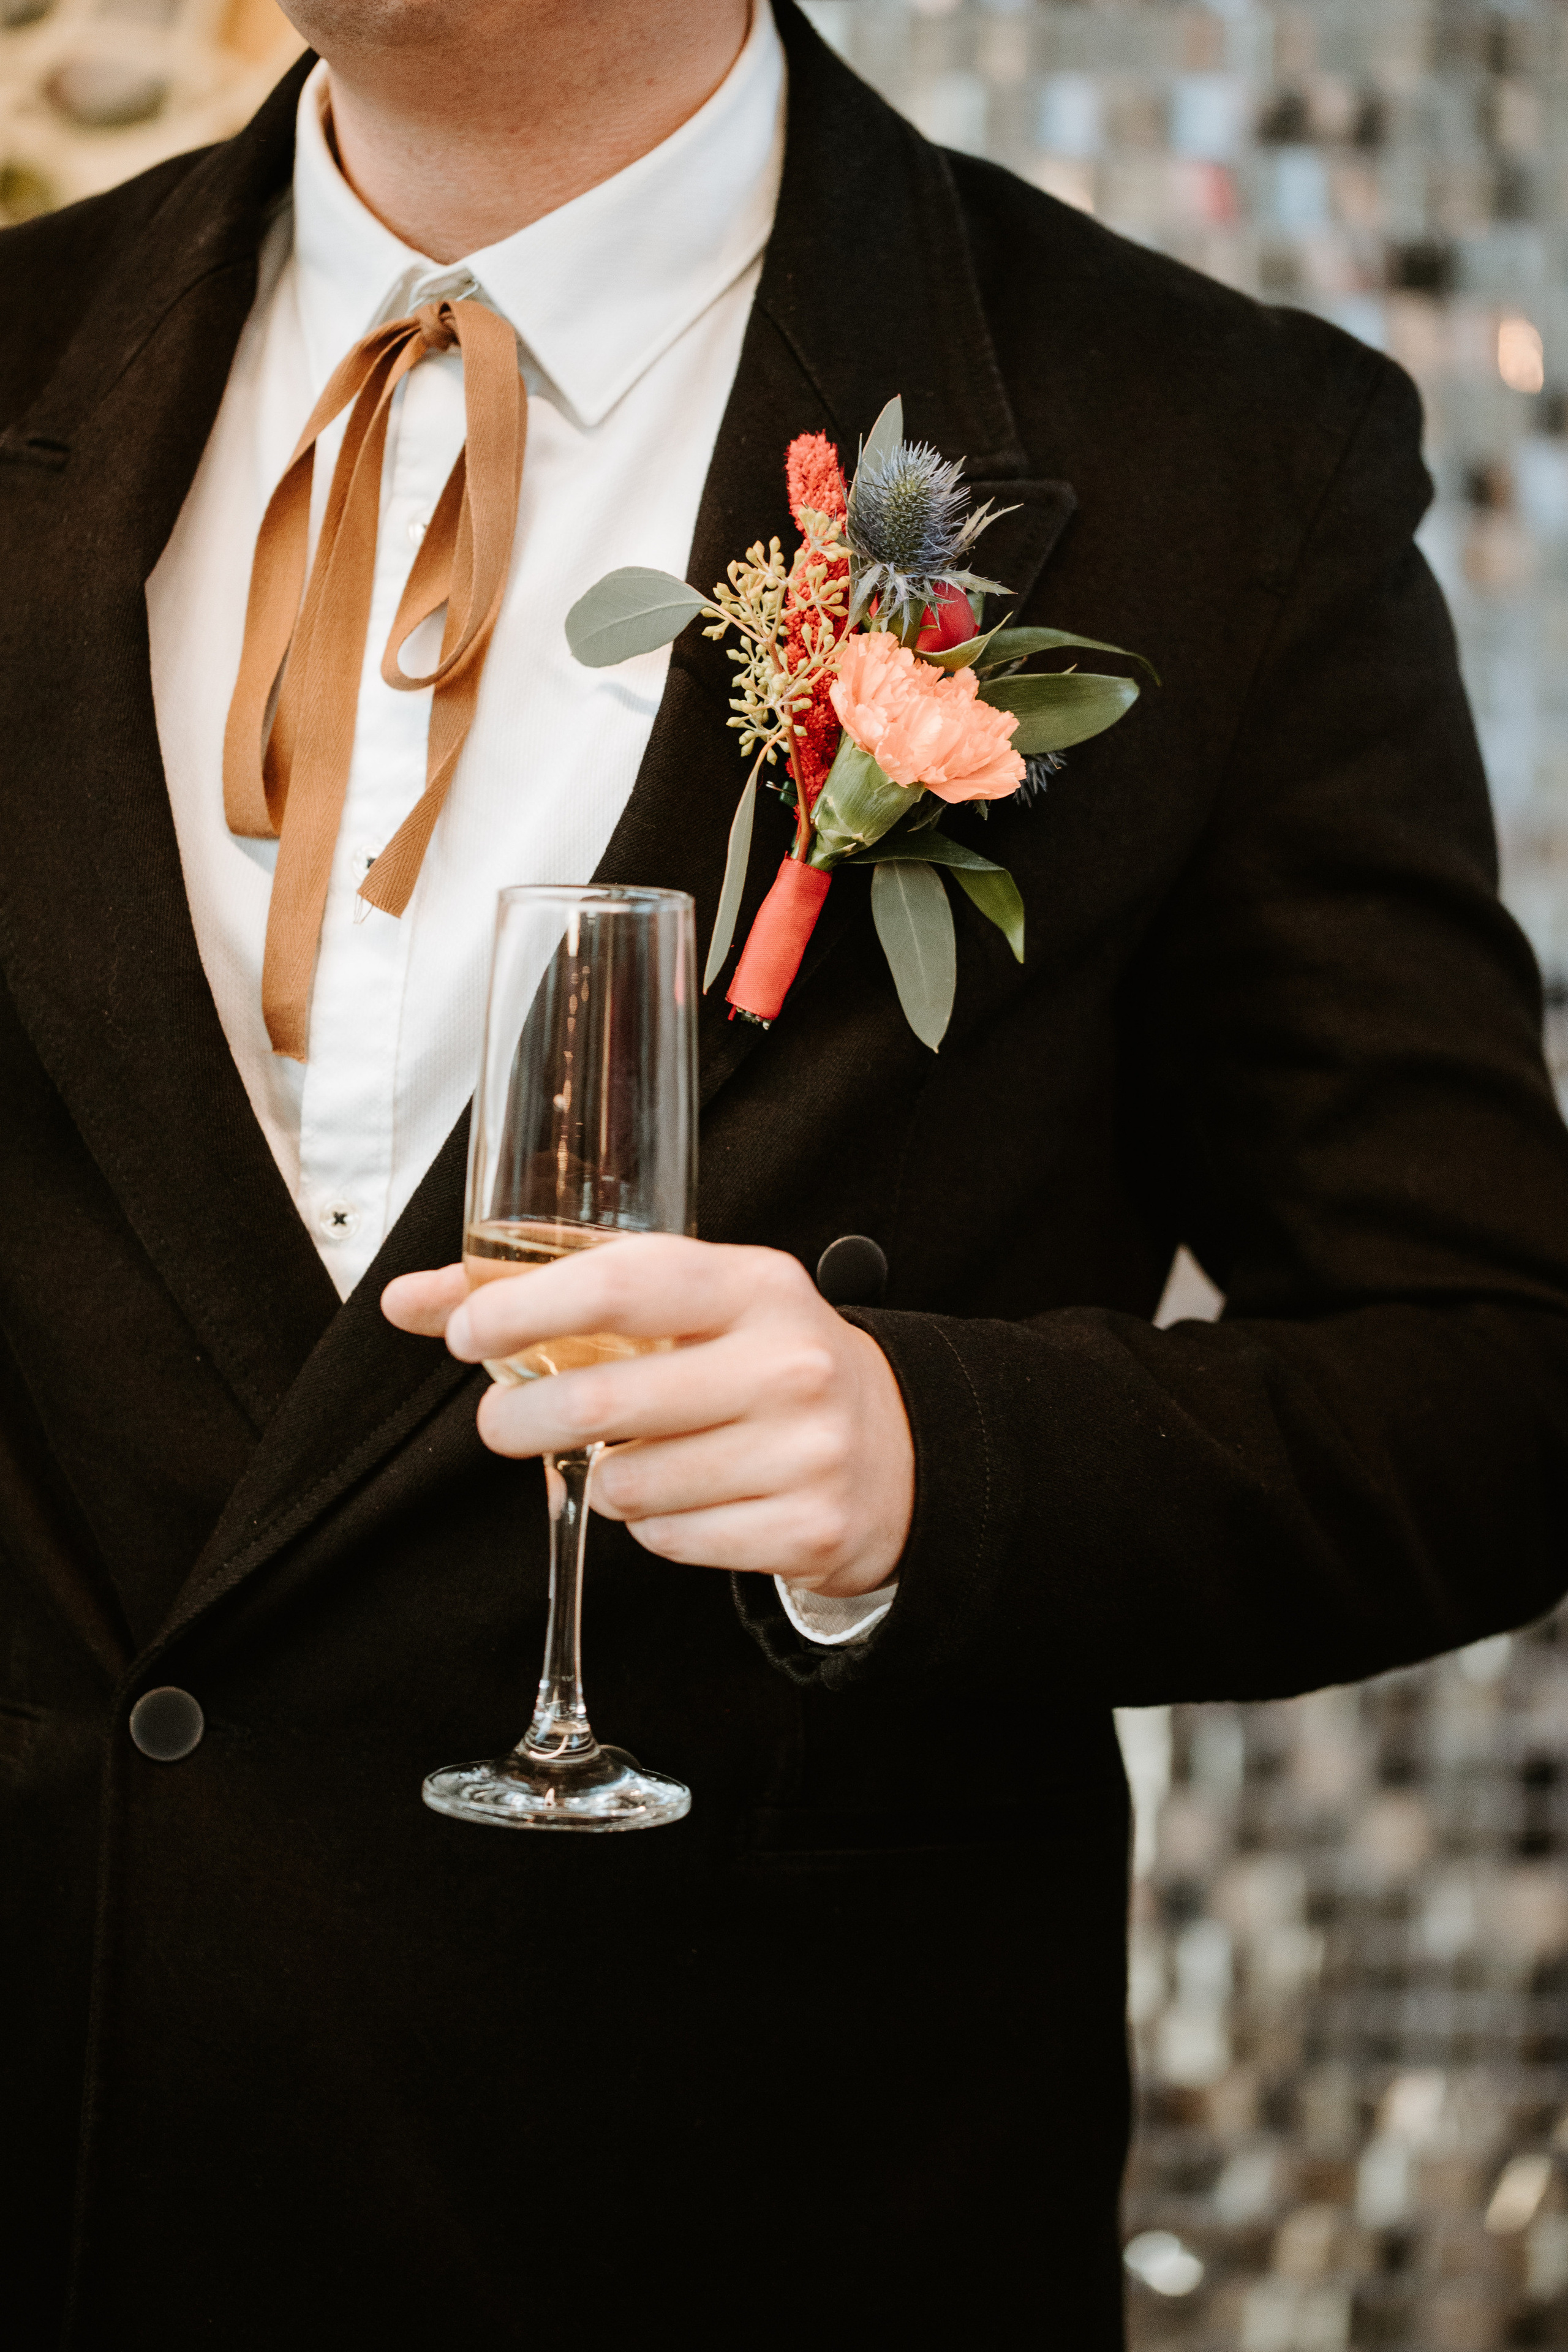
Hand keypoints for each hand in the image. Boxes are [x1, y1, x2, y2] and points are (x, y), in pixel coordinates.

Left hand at [382, 1238, 914, 1598]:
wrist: (896, 1448)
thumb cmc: (759, 1362)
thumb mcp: (687, 1305)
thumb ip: (553, 1295)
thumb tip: (409, 1301)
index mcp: (756, 1285)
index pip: (622, 1285)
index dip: (526, 1310)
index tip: (467, 1334)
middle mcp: (789, 1362)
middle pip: (605, 1398)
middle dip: (524, 1418)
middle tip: (504, 1422)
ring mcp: (805, 1451)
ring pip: (629, 1484)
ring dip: (601, 1480)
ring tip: (632, 1457)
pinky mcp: (808, 1529)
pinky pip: (670, 1541)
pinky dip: (652, 1526)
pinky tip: (683, 1497)